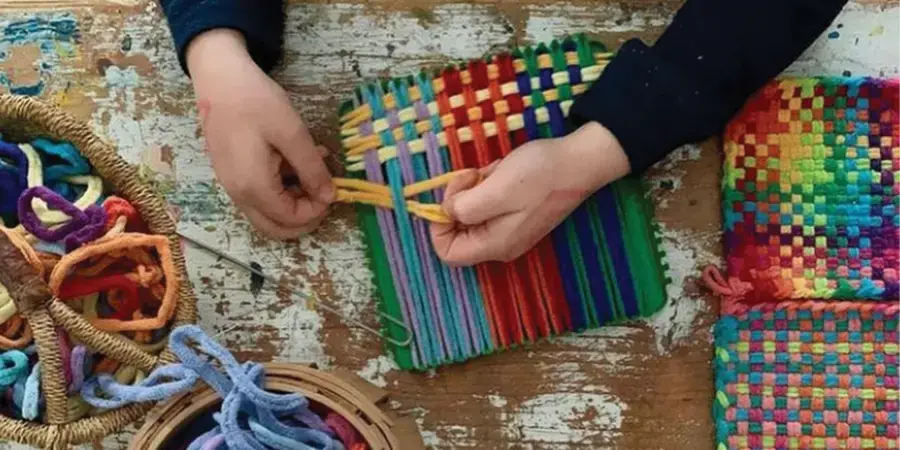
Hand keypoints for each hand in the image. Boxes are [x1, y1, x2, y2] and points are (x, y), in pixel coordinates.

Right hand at [186, 29, 333, 238]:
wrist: (218, 78)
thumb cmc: (254, 101)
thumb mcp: (292, 133)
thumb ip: (311, 169)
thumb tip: (329, 196)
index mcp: (253, 186)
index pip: (290, 219)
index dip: (316, 211)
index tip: (333, 190)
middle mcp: (238, 194)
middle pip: (275, 228)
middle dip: (305, 218)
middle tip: (325, 195)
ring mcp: (232, 185)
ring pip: (267, 214)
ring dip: (294, 201)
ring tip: (315, 170)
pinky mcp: (232, 174)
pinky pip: (259, 195)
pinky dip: (281, 188)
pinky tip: (296, 160)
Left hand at [430, 122, 629, 264]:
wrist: (579, 161)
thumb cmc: (539, 175)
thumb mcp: (495, 189)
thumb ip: (464, 207)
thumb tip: (447, 211)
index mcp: (494, 244)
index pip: (446, 252)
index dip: (439, 224)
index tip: (454, 195)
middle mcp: (500, 243)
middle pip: (458, 230)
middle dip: (459, 199)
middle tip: (474, 176)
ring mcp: (509, 229)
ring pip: (471, 212)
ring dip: (474, 188)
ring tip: (494, 172)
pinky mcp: (516, 213)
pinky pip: (488, 203)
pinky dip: (488, 185)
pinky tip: (503, 171)